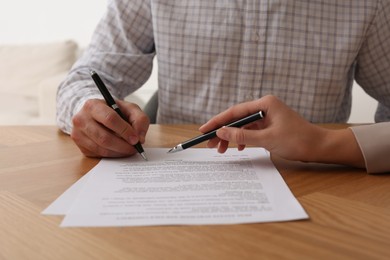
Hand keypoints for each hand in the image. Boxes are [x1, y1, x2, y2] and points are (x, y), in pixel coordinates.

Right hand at [71, 99, 149, 156]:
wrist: (96, 114)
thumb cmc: (114, 111)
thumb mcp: (130, 108)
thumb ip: (139, 119)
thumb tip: (140, 138)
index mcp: (93, 105)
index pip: (110, 119)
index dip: (125, 131)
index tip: (136, 139)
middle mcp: (81, 119)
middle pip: (104, 137)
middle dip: (123, 145)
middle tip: (135, 148)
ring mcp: (78, 134)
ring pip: (101, 149)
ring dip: (119, 152)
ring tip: (129, 149)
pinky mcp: (80, 146)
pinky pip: (98, 155)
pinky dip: (112, 155)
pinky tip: (119, 150)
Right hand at [199, 95, 364, 167]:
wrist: (319, 148)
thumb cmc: (298, 140)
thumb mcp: (267, 139)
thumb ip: (242, 135)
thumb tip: (221, 132)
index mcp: (265, 104)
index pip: (235, 112)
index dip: (218, 121)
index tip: (204, 129)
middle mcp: (265, 107)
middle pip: (237, 119)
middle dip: (223, 132)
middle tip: (210, 143)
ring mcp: (267, 117)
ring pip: (243, 127)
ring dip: (232, 137)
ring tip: (221, 149)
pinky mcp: (270, 127)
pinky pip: (251, 132)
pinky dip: (243, 140)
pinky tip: (239, 148)